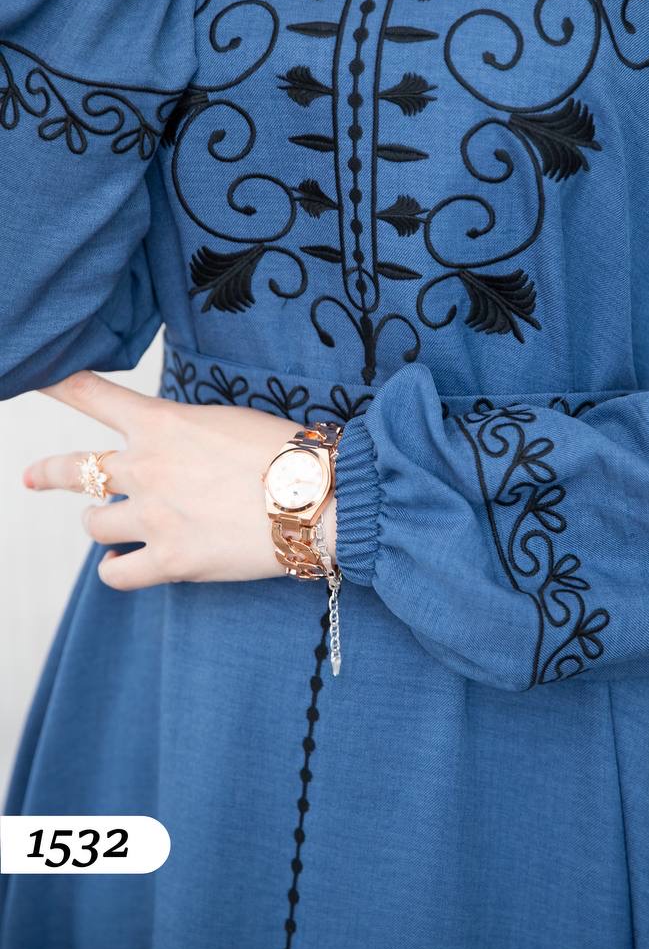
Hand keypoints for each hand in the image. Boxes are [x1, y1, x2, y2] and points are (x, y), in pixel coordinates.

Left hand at [21, 370, 338, 591]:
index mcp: (162, 424)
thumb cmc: (286, 453)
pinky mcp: (169, 560)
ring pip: (94, 524)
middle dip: (48, 472)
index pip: (94, 395)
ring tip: (118, 528)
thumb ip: (185, 432)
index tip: (38, 374)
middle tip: (31, 476)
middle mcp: (146, 467)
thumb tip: (169, 449)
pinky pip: (116, 574)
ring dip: (103, 524)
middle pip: (73, 468)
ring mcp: (153, 516)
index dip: (59, 383)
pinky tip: (124, 565)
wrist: (316, 497)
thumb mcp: (227, 421)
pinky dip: (116, 570)